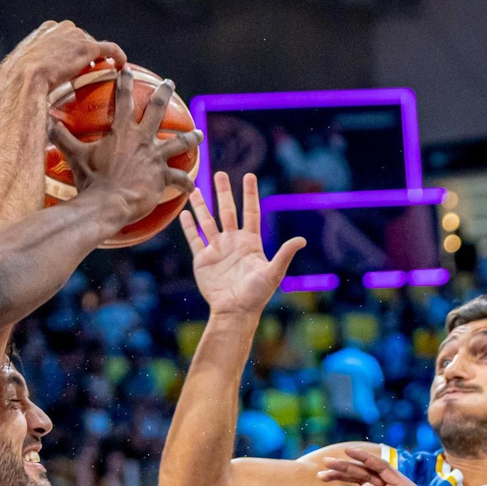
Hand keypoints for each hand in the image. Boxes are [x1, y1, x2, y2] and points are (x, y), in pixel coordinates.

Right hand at [0, 20, 124, 91]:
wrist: (24, 79)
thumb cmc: (15, 83)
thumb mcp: (14, 74)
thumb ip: (22, 75)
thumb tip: (17, 93)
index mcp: (43, 32)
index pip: (61, 36)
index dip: (68, 48)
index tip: (71, 61)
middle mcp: (61, 29)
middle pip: (79, 38)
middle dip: (83, 50)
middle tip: (87, 68)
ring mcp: (75, 36)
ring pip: (93, 44)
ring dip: (98, 55)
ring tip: (105, 68)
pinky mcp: (88, 48)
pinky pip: (109, 49)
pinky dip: (117, 55)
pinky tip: (122, 64)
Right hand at [51, 65, 202, 223]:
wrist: (108, 204)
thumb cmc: (91, 181)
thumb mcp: (75, 157)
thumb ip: (61, 138)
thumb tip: (46, 121)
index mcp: (122, 131)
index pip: (123, 99)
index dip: (124, 82)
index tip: (126, 69)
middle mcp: (142, 139)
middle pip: (157, 110)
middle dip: (164, 93)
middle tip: (170, 84)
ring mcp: (155, 157)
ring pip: (179, 142)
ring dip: (190, 137)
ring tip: (198, 134)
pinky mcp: (163, 177)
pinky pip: (179, 178)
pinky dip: (187, 182)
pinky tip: (192, 186)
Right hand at [179, 172, 304, 315]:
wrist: (235, 312)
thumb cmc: (256, 295)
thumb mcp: (273, 273)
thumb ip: (284, 254)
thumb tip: (302, 240)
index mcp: (250, 242)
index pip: (250, 212)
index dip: (250, 194)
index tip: (249, 175)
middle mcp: (233, 242)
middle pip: (227, 211)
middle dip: (224, 192)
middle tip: (220, 174)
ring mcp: (217, 250)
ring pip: (208, 222)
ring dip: (202, 206)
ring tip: (195, 189)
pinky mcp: (203, 260)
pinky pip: (194, 239)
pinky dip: (189, 227)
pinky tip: (185, 214)